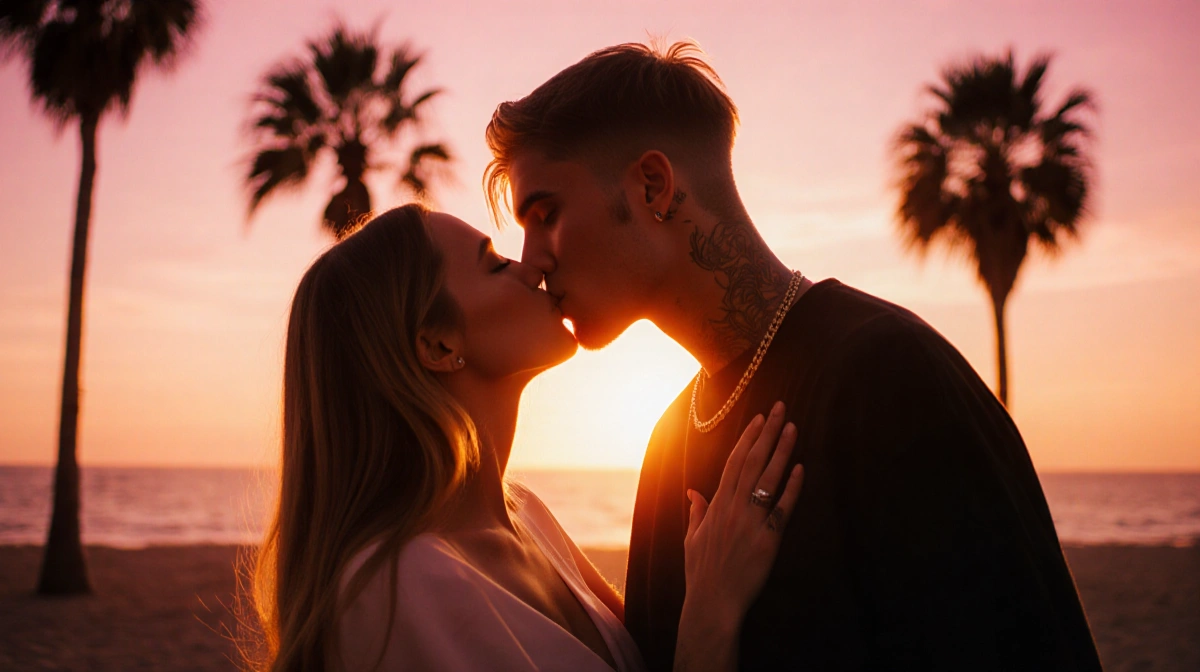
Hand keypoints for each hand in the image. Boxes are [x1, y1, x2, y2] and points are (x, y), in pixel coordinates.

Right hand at [682, 401, 803, 633]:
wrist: (712, 603)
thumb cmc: (701, 573)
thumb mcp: (691, 539)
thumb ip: (695, 512)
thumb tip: (693, 493)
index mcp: (716, 505)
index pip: (734, 462)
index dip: (747, 438)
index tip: (759, 419)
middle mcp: (733, 508)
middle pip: (752, 462)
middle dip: (767, 433)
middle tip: (780, 408)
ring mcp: (750, 523)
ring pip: (768, 478)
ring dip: (782, 451)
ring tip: (793, 428)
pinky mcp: (767, 540)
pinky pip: (782, 509)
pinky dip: (792, 488)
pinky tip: (801, 468)